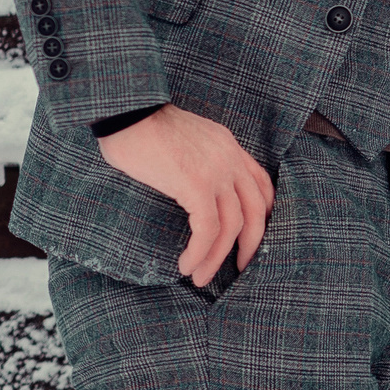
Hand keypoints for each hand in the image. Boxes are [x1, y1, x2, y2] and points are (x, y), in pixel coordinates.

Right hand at [94, 104, 273, 281]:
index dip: (262, 215)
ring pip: (232, 225)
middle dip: (251, 244)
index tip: (249, 238)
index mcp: (229, 147)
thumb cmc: (144, 128)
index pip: (261, 184)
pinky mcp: (197, 183)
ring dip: (217, 258)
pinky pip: (208, 228)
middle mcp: (230, 158)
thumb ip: (198, 162)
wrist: (128, 112)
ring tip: (199, 277)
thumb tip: (192, 193)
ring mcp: (217, 171)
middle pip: (256, 209)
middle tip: (239, 268)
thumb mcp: (185, 142)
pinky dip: (200, 252)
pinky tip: (186, 264)